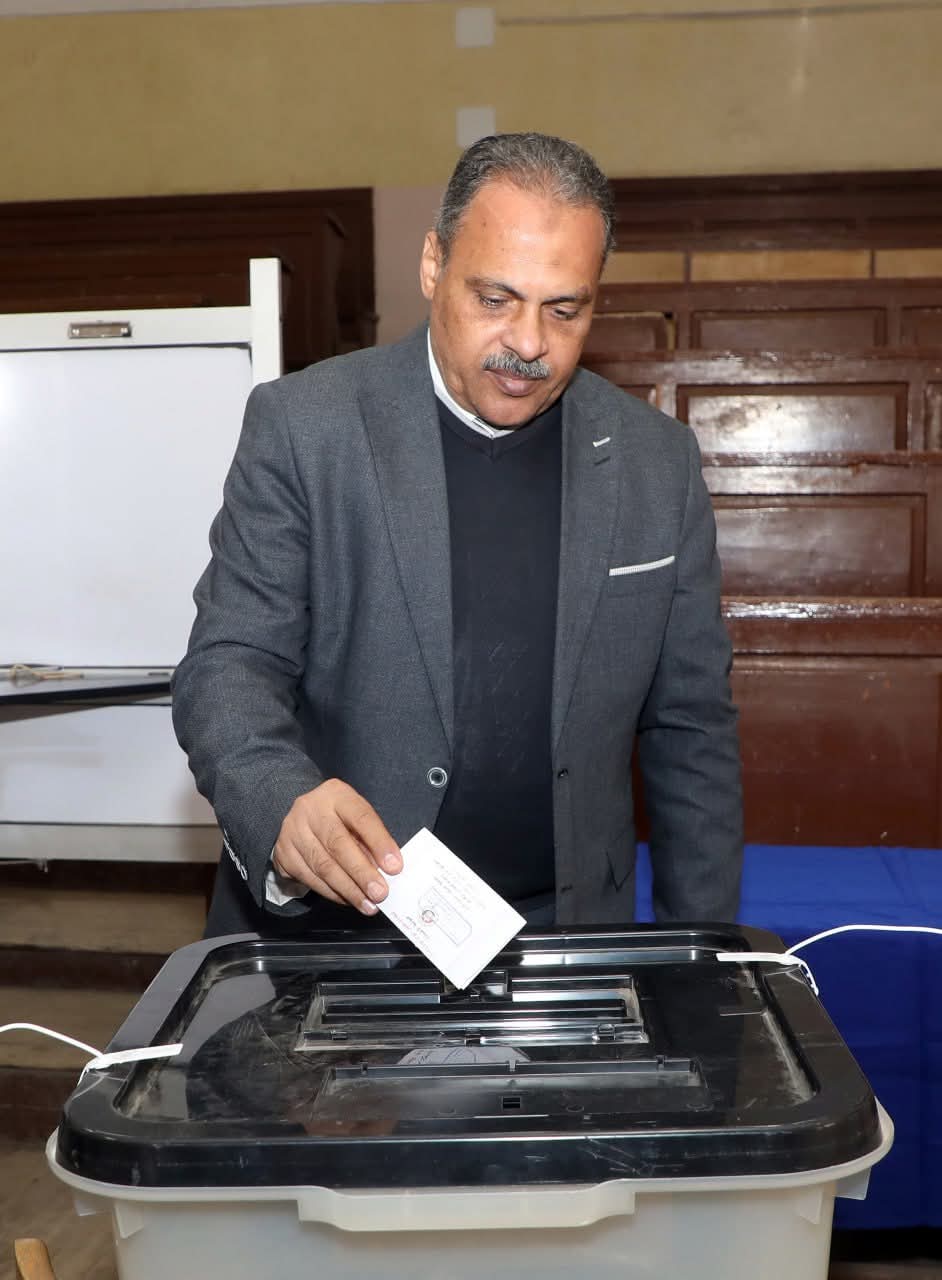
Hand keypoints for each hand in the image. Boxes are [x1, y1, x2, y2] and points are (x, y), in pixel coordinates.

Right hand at [273, 778, 401, 914]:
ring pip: (323, 866)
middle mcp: (310, 809)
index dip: (379, 843)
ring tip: (368, 904)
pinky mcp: (283, 854)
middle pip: (338, 844)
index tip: (395, 866)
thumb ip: (370, 839)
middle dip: (362, 873)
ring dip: (349, 890)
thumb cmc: (338, 818)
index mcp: (336, 794)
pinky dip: (332, 893)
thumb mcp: (356, 817)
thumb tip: (386, 870)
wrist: (301, 817)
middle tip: (380, 893)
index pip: (361, 817)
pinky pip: (310, 879)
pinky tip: (348, 899)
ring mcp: (293, 831)